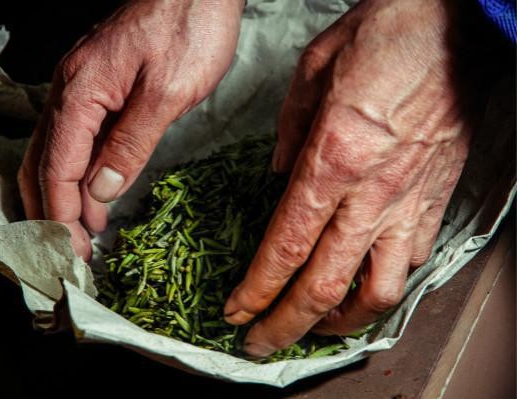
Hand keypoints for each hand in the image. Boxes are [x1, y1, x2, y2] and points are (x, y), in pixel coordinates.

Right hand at [18, 0, 243, 259]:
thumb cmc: (189, 27)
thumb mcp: (167, 92)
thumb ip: (132, 143)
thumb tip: (103, 190)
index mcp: (81, 92)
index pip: (57, 167)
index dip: (62, 214)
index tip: (74, 251)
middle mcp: (71, 90)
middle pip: (43, 162)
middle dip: (54, 211)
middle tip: (73, 251)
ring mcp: (83, 88)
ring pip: (56, 152)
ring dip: (64, 195)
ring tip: (81, 232)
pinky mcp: (101, 88)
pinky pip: (78, 138)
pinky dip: (79, 171)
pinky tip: (94, 192)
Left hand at [224, 0, 470, 356]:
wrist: (456, 23)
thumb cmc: (386, 35)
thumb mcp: (314, 70)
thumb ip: (288, 131)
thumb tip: (278, 174)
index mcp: (332, 158)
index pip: (286, 247)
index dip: (257, 290)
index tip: (237, 310)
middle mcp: (371, 193)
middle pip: (324, 286)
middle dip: (286, 325)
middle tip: (261, 343)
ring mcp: (409, 202)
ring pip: (377, 291)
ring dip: (340, 322)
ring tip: (313, 328)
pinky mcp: (437, 200)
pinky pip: (413, 263)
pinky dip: (383, 286)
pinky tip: (364, 287)